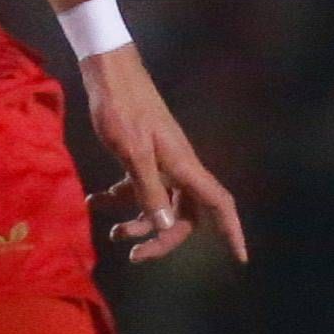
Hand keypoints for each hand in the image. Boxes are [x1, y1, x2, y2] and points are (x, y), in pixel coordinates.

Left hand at [81, 45, 246, 263]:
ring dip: (137, 222)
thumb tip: (165, 226)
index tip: (241, 258)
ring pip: (158, 204)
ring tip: (113, 234)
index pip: (218, 204)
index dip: (232, 231)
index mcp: (184, 166)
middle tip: (134, 255)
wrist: (108, 74)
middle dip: (162, 237)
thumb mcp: (133, 153)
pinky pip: (136, 187)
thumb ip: (149, 190)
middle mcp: (178, 167)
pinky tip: (93, 201)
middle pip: (183, 214)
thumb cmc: (123, 109)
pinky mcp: (139, 155)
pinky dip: (117, 198)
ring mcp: (159, 161)